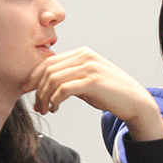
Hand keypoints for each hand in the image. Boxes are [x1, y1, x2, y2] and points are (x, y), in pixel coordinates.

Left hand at [25, 47, 162, 140]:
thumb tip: (45, 85)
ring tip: (45, 110)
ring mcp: (89, 67)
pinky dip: (54, 99)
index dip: (34, 77)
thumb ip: (69, 78)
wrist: (134, 101)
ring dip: (44, 97)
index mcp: (81, 53)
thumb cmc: (109, 93)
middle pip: (48, 70)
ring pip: (53, 79)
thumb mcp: (86, 81)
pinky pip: (64, 89)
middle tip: (36, 106)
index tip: (28, 92)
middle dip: (37, 89)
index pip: (48, 62)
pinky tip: (55, 108)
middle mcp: (84, 56)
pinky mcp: (93, 81)